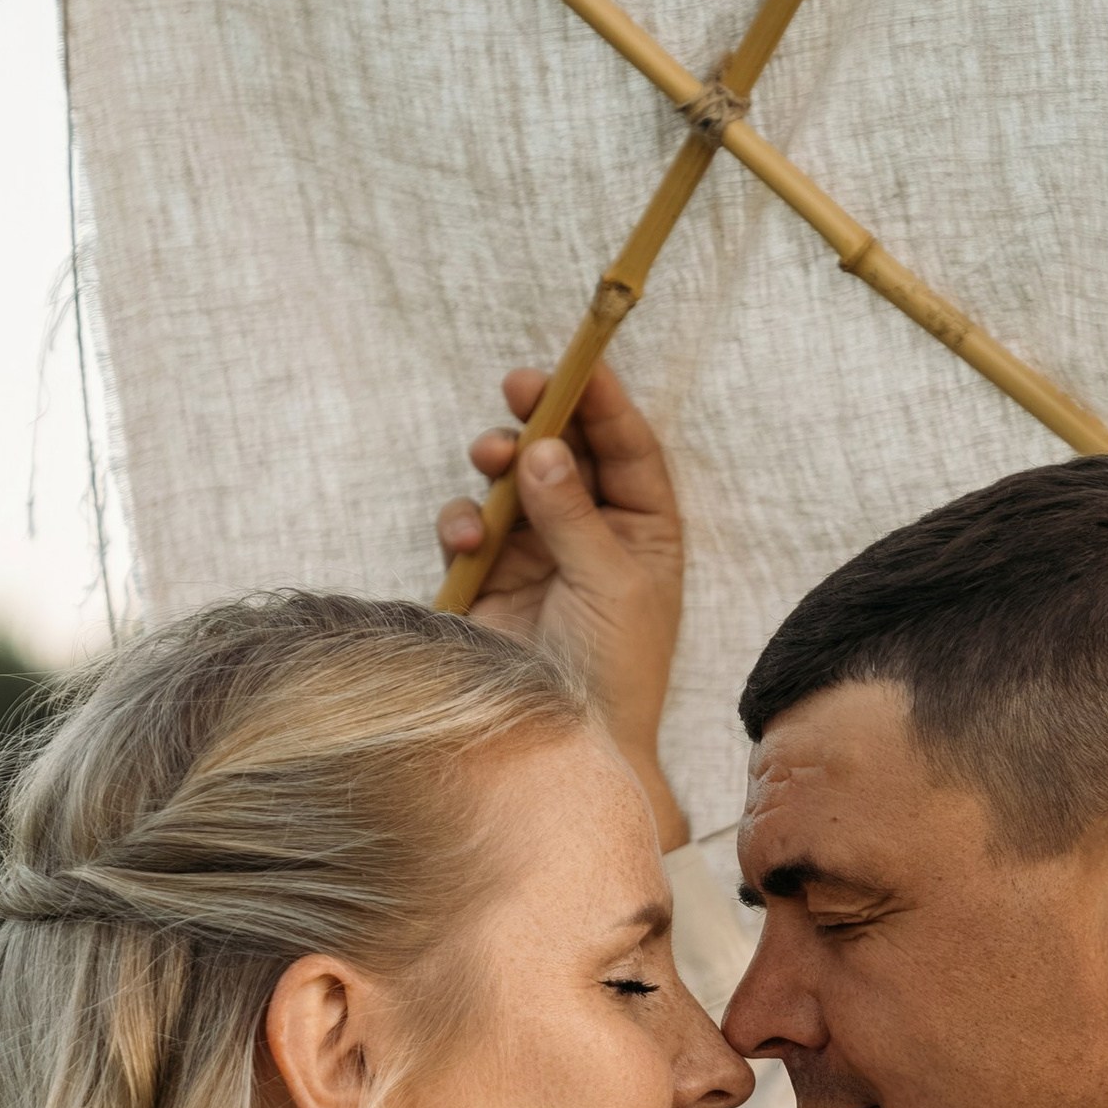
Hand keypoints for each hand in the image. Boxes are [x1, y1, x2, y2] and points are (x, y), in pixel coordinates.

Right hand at [438, 360, 687, 848]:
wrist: (570, 747)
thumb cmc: (614, 670)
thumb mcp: (610, 584)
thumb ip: (575, 513)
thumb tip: (544, 449)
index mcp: (645, 529)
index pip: (627, 447)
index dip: (603, 401)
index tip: (580, 360)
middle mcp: (592, 531)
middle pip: (565, 448)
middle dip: (541, 415)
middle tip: (519, 389)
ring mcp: (538, 551)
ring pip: (512, 479)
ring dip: (498, 460)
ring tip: (492, 460)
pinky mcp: (490, 578)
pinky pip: (470, 526)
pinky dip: (463, 522)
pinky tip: (468, 542)